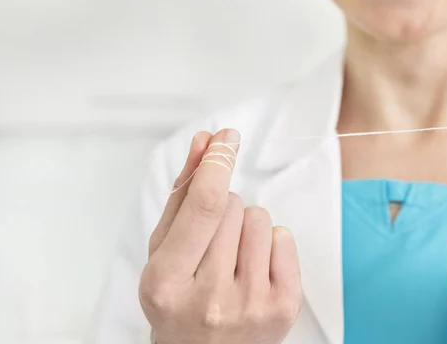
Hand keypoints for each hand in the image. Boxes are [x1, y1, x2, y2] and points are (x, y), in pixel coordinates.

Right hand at [139, 129, 301, 343]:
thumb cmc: (179, 299)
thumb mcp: (162, 250)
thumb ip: (181, 194)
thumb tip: (204, 143)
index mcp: (168, 283)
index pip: (204, 206)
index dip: (217, 163)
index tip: (226, 138)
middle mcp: (212, 298)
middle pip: (233, 206)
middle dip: (223, 207)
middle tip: (211, 242)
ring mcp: (251, 305)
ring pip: (260, 217)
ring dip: (246, 225)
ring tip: (231, 256)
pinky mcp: (283, 308)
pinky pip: (284, 236)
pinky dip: (270, 242)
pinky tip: (254, 267)